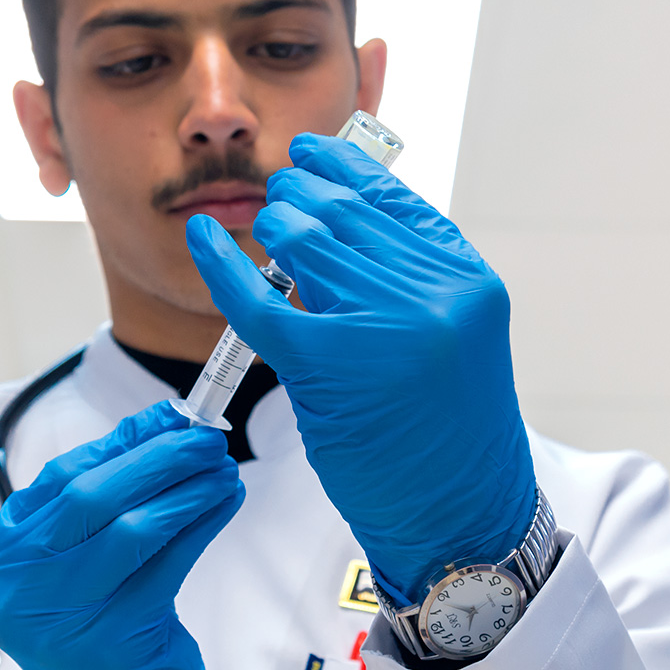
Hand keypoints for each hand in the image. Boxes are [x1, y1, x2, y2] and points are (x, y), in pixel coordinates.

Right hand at [0, 401, 242, 669]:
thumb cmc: (97, 628)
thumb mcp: (81, 563)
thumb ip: (104, 498)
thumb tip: (162, 421)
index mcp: (1, 559)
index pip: (59, 480)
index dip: (119, 443)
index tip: (169, 417)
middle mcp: (18, 588)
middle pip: (90, 498)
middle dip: (156, 458)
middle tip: (206, 436)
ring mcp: (59, 618)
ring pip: (130, 529)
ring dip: (185, 489)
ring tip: (222, 467)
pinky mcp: (108, 643)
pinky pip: (163, 567)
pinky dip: (198, 527)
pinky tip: (223, 504)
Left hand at [186, 133, 536, 604]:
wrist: (462, 519)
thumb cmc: (449, 440)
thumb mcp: (451, 342)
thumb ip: (408, 284)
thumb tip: (333, 228)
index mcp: (466, 279)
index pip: (394, 198)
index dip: (345, 167)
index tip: (311, 150)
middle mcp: (432, 292)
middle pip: (342, 211)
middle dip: (300, 195)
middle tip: (278, 198)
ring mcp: (382, 324)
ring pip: (301, 242)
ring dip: (272, 228)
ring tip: (262, 234)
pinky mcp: (328, 363)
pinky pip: (258, 299)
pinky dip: (221, 265)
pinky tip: (202, 236)